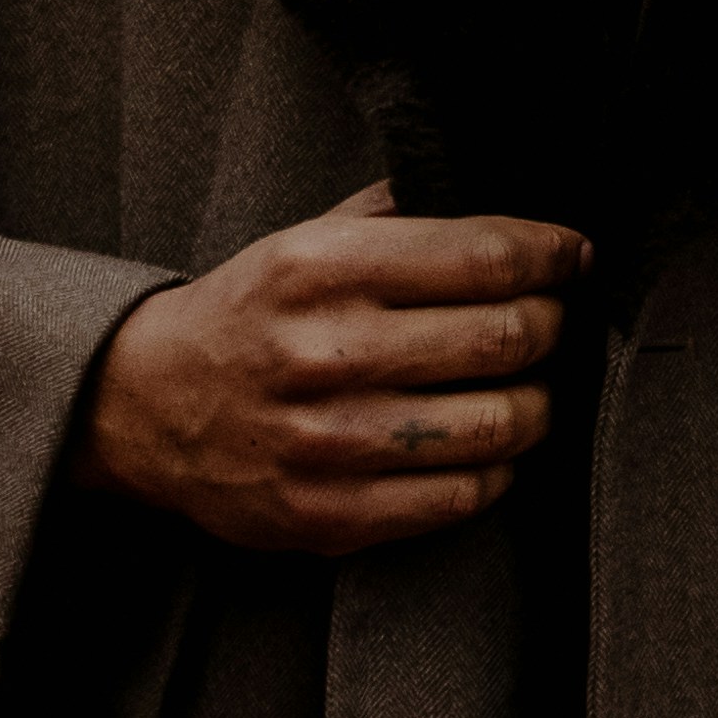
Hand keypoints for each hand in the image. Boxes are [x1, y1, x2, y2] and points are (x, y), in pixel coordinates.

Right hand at [75, 180, 587, 555]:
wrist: (145, 407)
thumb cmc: (248, 316)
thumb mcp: (303, 240)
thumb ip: (396, 216)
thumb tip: (507, 202)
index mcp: (321, 270)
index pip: (484, 257)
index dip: (551, 254)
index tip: (572, 256)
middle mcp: (326, 354)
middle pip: (507, 338)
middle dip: (551, 325)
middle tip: (549, 321)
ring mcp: (330, 443)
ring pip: (501, 424)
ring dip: (536, 402)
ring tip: (525, 386)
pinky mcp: (333, 515)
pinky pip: (465, 495)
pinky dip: (498, 468)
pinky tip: (485, 444)